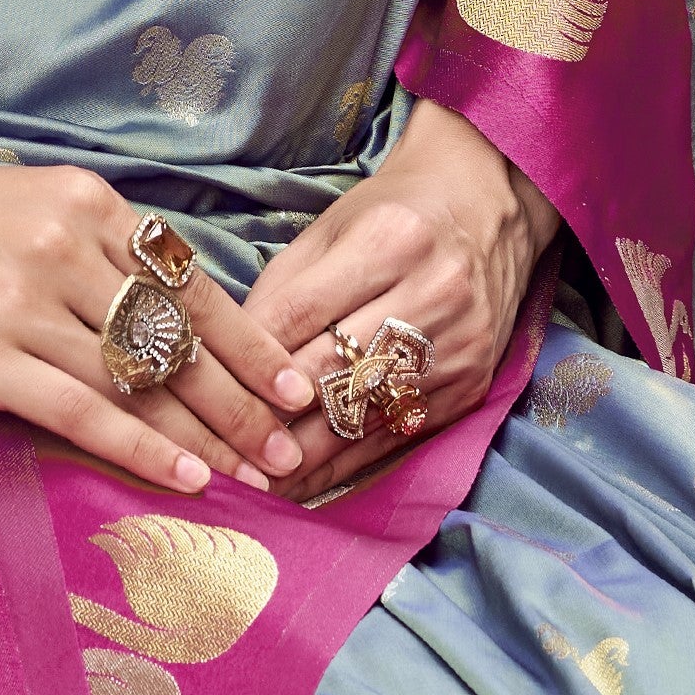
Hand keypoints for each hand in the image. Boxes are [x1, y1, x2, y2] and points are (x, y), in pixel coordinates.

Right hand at [0, 126, 315, 501]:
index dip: (249, 341)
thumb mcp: (21, 205)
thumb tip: (155, 309)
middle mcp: (66, 247)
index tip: (293, 383)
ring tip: (253, 479)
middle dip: (243, 400)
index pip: (189, 280)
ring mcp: (25, 304)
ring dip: (205, 436)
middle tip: (293, 449)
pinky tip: (181, 479)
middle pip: (178, 336)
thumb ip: (87, 248)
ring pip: (141, 380)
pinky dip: (140, 448)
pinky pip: (81, 409)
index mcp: (83, 205)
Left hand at [239, 100, 559, 502]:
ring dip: (302, 457)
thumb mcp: (333, 227)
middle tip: (216, 451)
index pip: (302, 311)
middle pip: (333, 371)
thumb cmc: (395, 213)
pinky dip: (345, 465)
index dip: (250, 358)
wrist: (487, 208)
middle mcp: (433, 294)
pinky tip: (303, 484)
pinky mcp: (470, 388)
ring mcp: (458, 346)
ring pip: (363, 416)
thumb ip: (284, 287)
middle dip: (269, 416)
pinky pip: (395, 438)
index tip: (207, 394)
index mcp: (390, 240)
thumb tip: (234, 356)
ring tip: (249, 485)